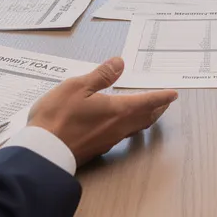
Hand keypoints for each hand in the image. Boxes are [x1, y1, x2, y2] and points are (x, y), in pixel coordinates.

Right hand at [29, 57, 177, 164]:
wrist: (43, 152)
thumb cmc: (58, 117)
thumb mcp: (77, 87)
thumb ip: (100, 75)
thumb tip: (119, 63)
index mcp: (118, 110)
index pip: (147, 102)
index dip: (161, 97)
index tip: (173, 94)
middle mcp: (118, 128)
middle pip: (145, 117)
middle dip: (157, 109)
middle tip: (165, 103)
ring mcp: (108, 140)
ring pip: (135, 128)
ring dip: (145, 119)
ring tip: (148, 112)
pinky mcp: (97, 149)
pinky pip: (122, 135)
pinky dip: (130, 126)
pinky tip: (121, 124)